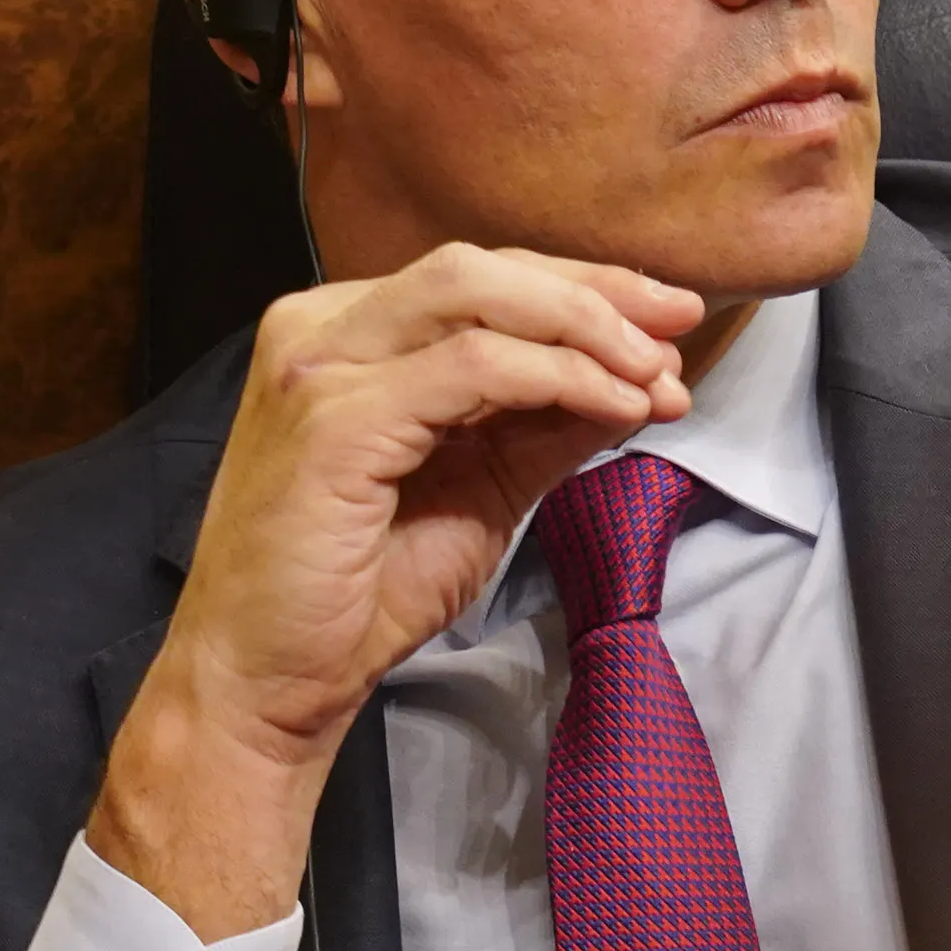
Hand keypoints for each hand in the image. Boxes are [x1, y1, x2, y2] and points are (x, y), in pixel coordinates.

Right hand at [88, 244, 703, 939]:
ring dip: (587, 331)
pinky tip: (616, 408)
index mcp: (349, 333)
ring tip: (657, 379)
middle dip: (599, 294)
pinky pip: (472, 369)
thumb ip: (547, 426)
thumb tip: (642, 382)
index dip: (587, 290)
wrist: (271, 681)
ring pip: (478, 296)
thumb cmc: (360, 591)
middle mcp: (321, 328)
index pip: (484, 279)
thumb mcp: (483, 489)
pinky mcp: (332, 418)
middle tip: (679, 334)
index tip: (672, 321)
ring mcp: (318, 365)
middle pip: (485, 270)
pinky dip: (559, 379)